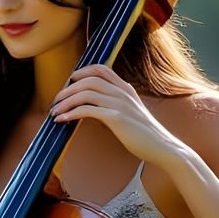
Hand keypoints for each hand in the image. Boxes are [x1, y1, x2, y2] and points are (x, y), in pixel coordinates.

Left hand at [48, 64, 189, 172]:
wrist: (163, 148)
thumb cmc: (145, 136)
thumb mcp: (131, 114)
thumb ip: (115, 107)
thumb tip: (94, 109)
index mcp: (126, 89)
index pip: (101, 69)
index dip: (82, 71)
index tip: (69, 81)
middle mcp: (123, 92)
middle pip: (88, 79)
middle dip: (67, 89)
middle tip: (55, 101)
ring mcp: (120, 103)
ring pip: (85, 92)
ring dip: (66, 101)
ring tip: (54, 112)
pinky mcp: (116, 118)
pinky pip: (87, 110)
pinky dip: (71, 113)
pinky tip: (62, 120)